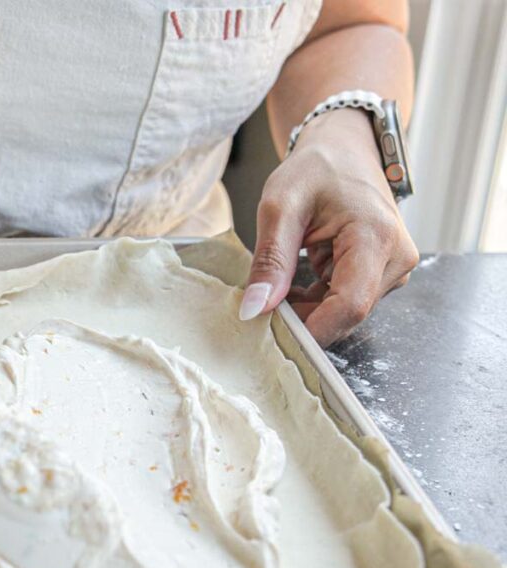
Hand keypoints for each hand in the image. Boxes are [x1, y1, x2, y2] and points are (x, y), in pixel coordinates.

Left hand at [239, 109, 418, 346]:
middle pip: (346, 314)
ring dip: (307, 310)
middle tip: (262, 306)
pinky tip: (292, 285)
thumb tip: (255, 309)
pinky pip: (344, 303)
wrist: (344, 150)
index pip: (349, 306)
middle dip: (304, 320)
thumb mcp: (280, 207)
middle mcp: (395, 258)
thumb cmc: (316, 168)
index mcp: (376, 238)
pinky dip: (314, 301)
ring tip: (277, 284)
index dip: (311, 329)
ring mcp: (392, 268)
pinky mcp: (381, 274)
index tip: (271, 333)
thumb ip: (270, 260)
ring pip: (343, 313)